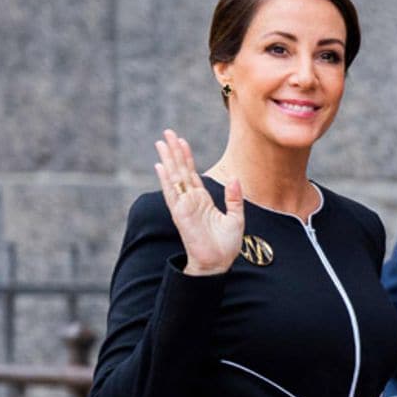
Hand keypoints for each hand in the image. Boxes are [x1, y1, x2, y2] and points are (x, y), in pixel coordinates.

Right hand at [152, 129, 242, 276]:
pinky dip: (166, 180)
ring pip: (174, 177)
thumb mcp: (236, 217)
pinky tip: (160, 166)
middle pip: (180, 170)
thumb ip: (234, 198)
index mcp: (202, 199)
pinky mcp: (181, 214)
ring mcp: (184, 206)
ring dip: (168, 159)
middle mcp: (191, 200)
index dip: (187, 156)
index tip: (181, 140)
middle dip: (174, 151)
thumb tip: (234, 178)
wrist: (218, 263)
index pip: (192, 173)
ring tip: (161, 142)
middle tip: (167, 132)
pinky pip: (172, 194)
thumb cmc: (226, 244)